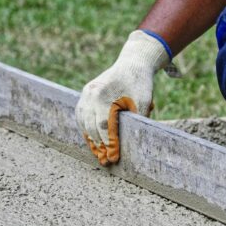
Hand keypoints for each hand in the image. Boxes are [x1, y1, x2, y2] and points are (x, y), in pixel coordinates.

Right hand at [76, 30, 169, 164]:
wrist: (132, 63)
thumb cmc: (140, 83)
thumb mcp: (144, 101)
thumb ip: (138, 119)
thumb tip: (135, 142)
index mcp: (105, 94)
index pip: (104, 126)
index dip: (109, 144)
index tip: (113, 158)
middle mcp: (91, 94)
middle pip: (91, 126)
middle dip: (99, 146)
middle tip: (106, 162)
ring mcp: (86, 93)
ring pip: (84, 123)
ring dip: (91, 140)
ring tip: (99, 155)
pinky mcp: (85, 95)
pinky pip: (81, 116)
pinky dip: (86, 130)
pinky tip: (93, 142)